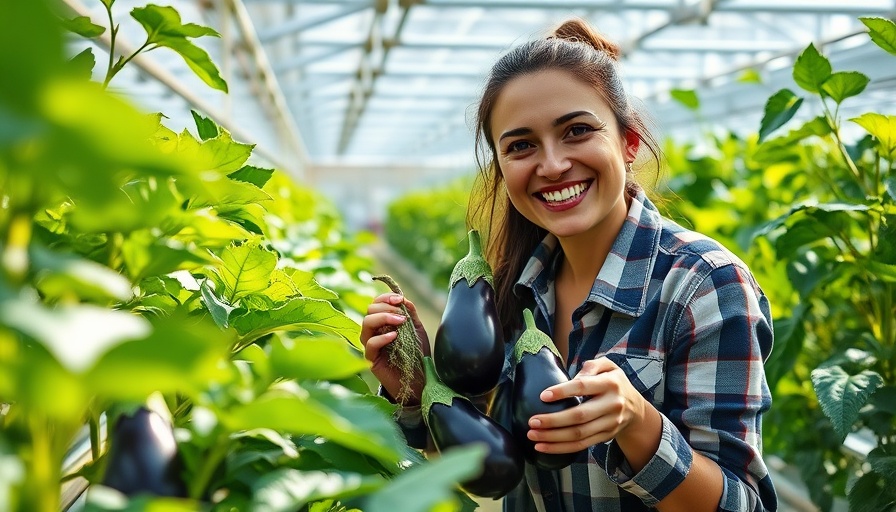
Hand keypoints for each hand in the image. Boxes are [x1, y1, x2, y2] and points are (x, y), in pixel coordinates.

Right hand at [360, 293, 430, 404]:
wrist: (420, 380)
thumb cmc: (417, 355)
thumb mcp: (417, 330)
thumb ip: (411, 314)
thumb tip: (404, 299)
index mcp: (383, 323)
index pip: (376, 304)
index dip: (385, 298)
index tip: (399, 299)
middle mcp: (374, 332)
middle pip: (369, 311)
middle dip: (386, 308)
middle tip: (402, 315)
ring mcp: (371, 345)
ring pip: (366, 324)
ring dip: (383, 318)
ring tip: (400, 322)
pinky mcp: (372, 360)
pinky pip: (370, 344)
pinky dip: (382, 337)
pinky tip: (394, 336)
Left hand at [526, 356, 652, 453]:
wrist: (636, 408)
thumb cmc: (614, 382)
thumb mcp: (608, 365)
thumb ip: (591, 366)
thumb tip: (573, 378)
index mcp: (610, 383)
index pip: (583, 387)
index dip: (563, 391)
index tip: (543, 396)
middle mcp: (611, 405)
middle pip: (579, 416)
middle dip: (553, 421)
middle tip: (532, 421)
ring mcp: (609, 424)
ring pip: (579, 434)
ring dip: (553, 437)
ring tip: (532, 435)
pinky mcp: (605, 437)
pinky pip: (581, 445)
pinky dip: (561, 448)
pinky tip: (543, 447)